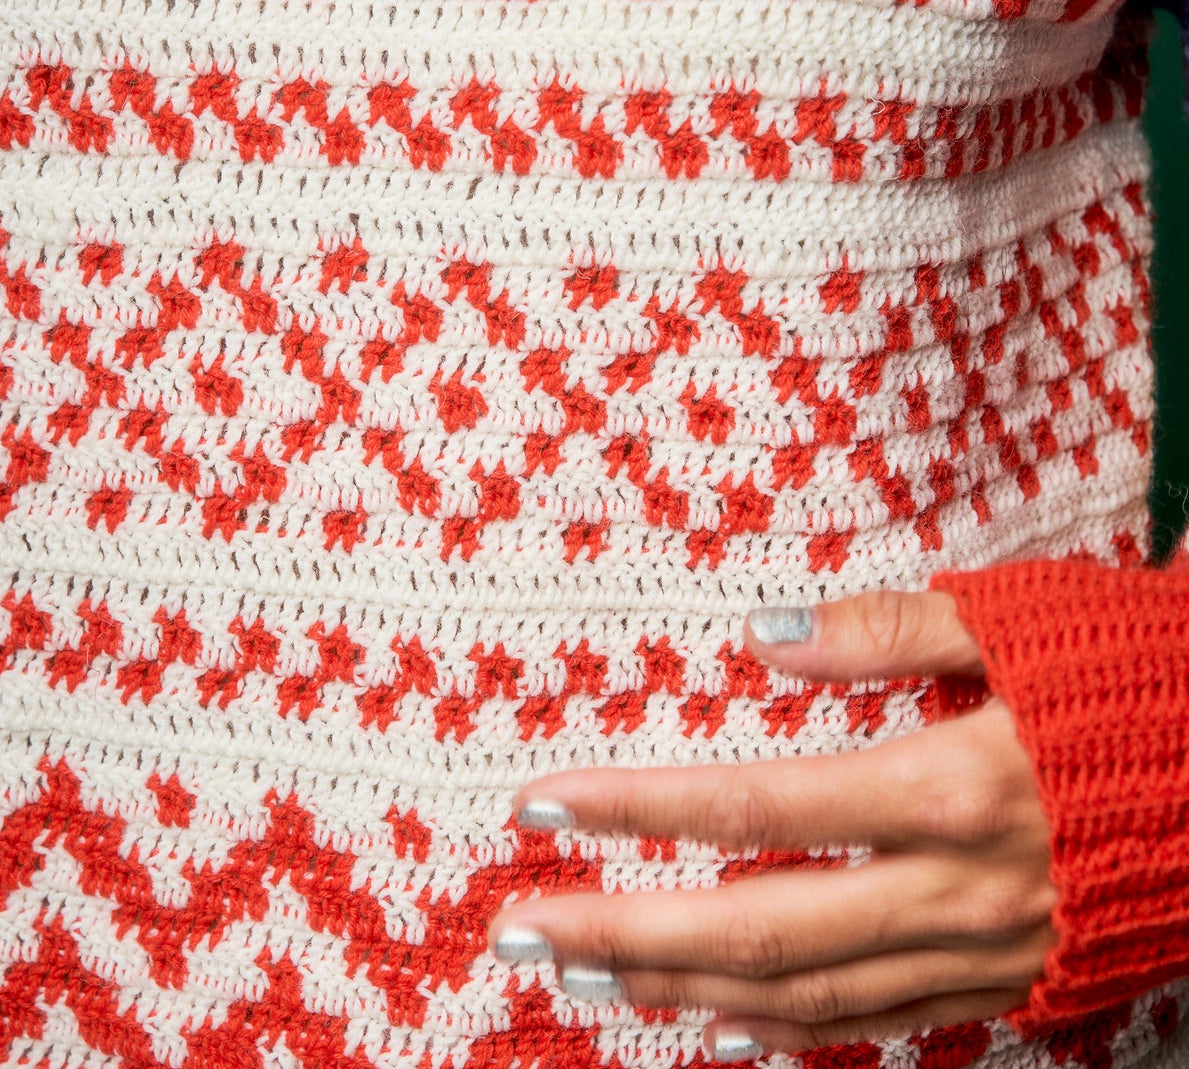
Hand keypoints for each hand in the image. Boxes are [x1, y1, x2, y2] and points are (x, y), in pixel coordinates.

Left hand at [488, 591, 1054, 1060]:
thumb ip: (882, 627)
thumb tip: (758, 633)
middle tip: (518, 929)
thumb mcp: (1014, 618)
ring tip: (584, 981)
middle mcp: (956, 886)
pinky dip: (789, 1028)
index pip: (752, 805)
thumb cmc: (1132, 674)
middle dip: (623, 934)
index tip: (540, 806)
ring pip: (808, 996)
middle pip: (758, 927)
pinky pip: (881, 1023)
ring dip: (684, 993)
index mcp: (950, 784)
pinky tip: (719, 1023)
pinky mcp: (1007, 978)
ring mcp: (983, 948)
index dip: (635, 809)